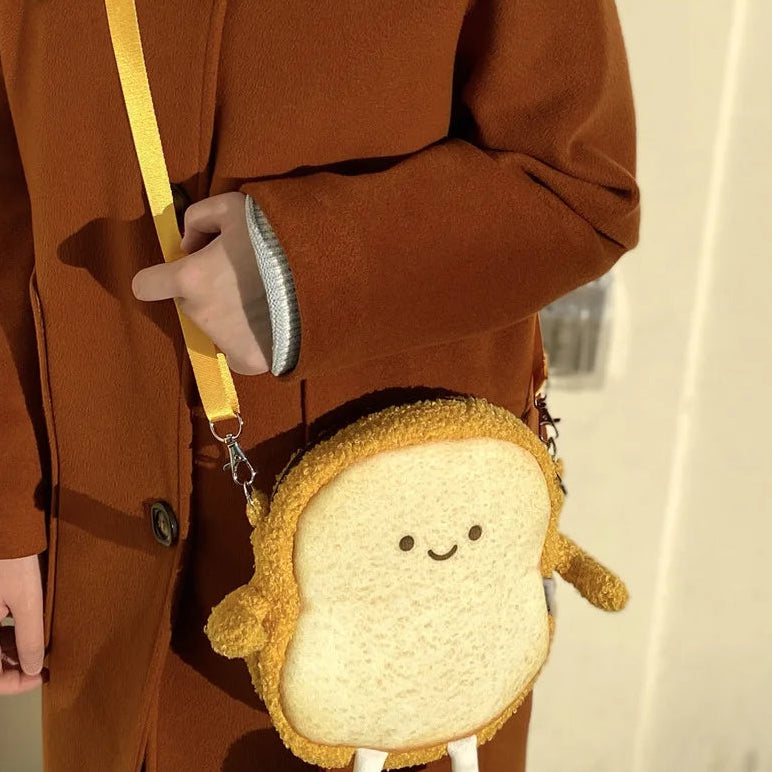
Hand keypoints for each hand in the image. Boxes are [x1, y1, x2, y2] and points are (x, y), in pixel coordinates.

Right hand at [0, 555, 44, 694]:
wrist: (6, 525)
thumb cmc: (13, 560)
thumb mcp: (27, 601)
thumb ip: (29, 638)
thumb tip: (34, 668)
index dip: (15, 682)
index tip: (42, 676)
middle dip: (16, 664)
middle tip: (46, 662)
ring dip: (13, 649)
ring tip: (43, 646)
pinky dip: (8, 633)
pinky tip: (29, 629)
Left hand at [132, 191, 271, 375]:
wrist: (320, 277)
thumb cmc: (273, 238)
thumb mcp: (232, 206)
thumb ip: (197, 218)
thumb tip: (188, 244)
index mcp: (189, 279)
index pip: (145, 286)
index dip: (156, 278)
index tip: (177, 273)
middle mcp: (200, 314)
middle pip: (188, 303)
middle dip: (205, 291)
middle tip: (240, 276)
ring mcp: (223, 341)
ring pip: (214, 326)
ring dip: (228, 313)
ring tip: (262, 297)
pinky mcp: (248, 361)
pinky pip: (235, 352)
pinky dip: (246, 341)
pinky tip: (266, 325)